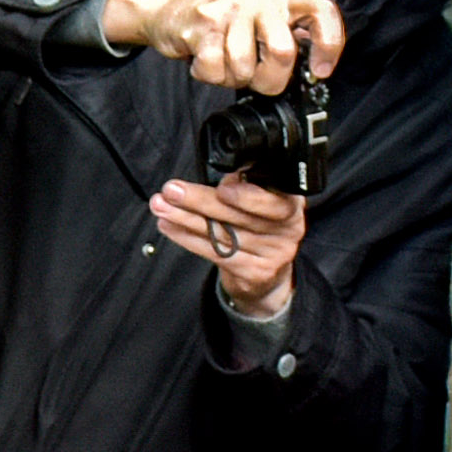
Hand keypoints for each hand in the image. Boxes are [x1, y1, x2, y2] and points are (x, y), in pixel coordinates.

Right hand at [110, 0, 346, 89]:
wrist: (170, 8)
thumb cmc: (222, 21)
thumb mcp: (262, 21)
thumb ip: (286, 38)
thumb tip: (310, 70)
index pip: (322, 11)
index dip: (329, 44)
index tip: (320, 71)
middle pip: (282, 53)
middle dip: (269, 80)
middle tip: (257, 79)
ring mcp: (231, 7)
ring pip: (245, 66)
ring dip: (233, 78)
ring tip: (226, 64)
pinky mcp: (204, 22)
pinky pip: (215, 68)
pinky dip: (210, 75)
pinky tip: (206, 59)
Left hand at [149, 172, 305, 315]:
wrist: (268, 272)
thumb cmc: (258, 223)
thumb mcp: (259, 198)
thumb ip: (244, 186)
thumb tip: (224, 178)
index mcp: (290, 203)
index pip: (272, 199)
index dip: (247, 196)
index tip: (223, 188)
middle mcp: (288, 229)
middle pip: (239, 215)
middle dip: (200, 200)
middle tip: (172, 190)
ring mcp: (273, 253)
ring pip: (222, 234)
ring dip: (185, 218)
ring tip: (161, 206)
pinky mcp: (254, 272)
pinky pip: (215, 253)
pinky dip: (187, 238)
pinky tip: (169, 226)